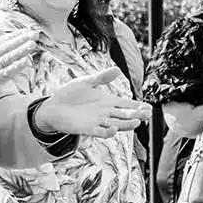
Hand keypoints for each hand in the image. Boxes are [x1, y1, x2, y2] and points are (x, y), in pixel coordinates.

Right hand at [0, 27, 38, 113]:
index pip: (0, 41)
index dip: (14, 35)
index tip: (27, 30)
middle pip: (5, 47)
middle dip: (20, 40)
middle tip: (34, 34)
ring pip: (6, 58)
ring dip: (20, 51)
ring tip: (32, 45)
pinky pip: (4, 73)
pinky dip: (14, 67)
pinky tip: (24, 62)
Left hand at [31, 67, 150, 138]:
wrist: (52, 107)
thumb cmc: (69, 95)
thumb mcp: (86, 83)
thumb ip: (102, 78)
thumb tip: (118, 69)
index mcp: (107, 101)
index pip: (127, 104)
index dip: (138, 106)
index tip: (149, 107)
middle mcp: (106, 113)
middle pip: (126, 115)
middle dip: (137, 115)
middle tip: (148, 114)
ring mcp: (98, 121)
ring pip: (118, 124)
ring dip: (128, 124)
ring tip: (137, 121)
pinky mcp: (88, 128)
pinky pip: (101, 132)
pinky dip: (109, 131)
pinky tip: (115, 128)